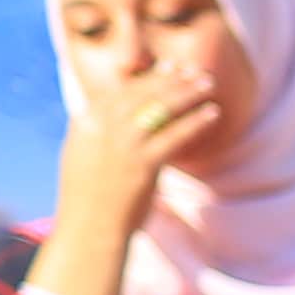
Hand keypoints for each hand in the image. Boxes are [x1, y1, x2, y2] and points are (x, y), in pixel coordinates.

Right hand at [36, 65, 227, 294]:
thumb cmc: (87, 197)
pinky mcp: (143, 164)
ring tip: (207, 83)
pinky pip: (175, 136)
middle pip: (142, 93)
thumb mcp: (82, 154)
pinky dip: (195, 122)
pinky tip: (212, 113)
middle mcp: (102, 127)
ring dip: (187, 92)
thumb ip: (98, 131)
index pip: (120, 90)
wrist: (88, 228)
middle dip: (171, 78)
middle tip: (195, 69)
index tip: (168, 67)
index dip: (148, 77)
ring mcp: (122, 145)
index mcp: (85, 122)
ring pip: (160, 108)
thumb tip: (119, 116)